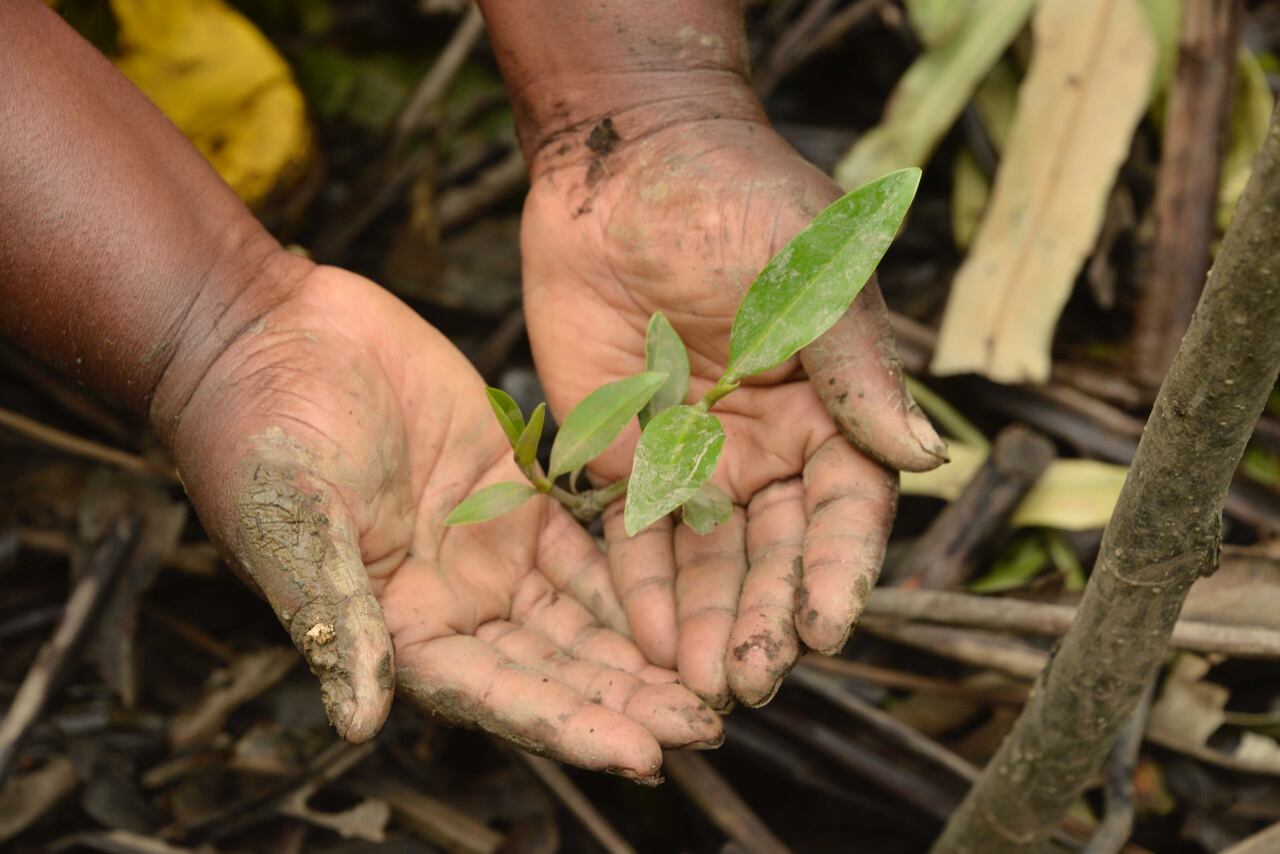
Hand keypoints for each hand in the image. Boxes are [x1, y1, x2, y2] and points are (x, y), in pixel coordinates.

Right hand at [163, 263, 721, 779]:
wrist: (272, 336)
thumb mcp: (292, 524)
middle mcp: (455, 601)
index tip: (645, 753)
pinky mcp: (517, 489)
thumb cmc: (256, 434)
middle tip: (707, 726)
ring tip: (713, 680)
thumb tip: (359, 718)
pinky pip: (588, 544)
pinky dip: (635, 575)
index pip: (499, 694)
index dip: (571, 725)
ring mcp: (491, 548)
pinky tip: (690, 596)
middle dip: (630, 700)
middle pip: (557, 668)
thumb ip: (337, 618)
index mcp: (399, 626)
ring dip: (644, 649)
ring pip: (582, 616)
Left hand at [520, 113, 946, 709]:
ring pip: (708, 563)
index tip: (829, 626)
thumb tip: (924, 458)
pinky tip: (643, 642)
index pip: (846, 509)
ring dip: (705, 625)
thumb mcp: (811, 278)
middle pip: (776, 554)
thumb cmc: (736, 200)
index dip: (838, 569)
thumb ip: (857, 373)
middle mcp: (769, 450)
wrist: (624, 166)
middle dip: (765, 620)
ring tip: (697, 689)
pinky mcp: (625, 459)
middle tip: (750, 682)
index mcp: (832, 410)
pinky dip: (638, 588)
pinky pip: (633, 536)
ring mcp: (696, 461)